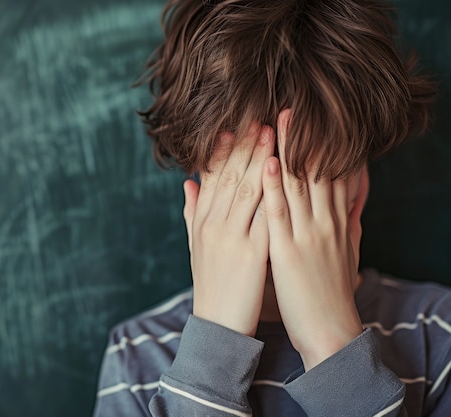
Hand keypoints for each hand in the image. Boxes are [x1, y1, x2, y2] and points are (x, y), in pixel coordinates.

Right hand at [183, 123, 274, 335]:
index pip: (210, 177)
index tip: (234, 125)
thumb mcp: (196, 247)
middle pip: (229, 176)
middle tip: (259, 116)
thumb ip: (192, 212)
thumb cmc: (211, 284)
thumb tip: (187, 183)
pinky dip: (276, 191)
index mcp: (201, 221)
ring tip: (273, 132)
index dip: (222, 149)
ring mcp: (231, 238)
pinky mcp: (252, 253)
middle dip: (244, 145)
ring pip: (247, 188)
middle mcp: (213, 225)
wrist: (218, 325)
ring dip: (260, 157)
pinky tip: (286, 172)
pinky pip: (266, 216)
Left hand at [262, 110, 362, 369]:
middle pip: (315, 169)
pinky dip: (275, 183)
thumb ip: (347, 216)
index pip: (330, 172)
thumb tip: (352, 192)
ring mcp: (307, 233)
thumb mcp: (347, 247)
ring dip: (288, 148)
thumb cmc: (332, 289)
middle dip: (304, 136)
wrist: (329, 328)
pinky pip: (280, 211)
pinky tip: (269, 159)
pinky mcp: (289, 250)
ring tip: (279, 118)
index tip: (312, 116)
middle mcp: (325, 221)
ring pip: (298, 182)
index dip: (321, 143)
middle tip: (293, 104)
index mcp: (336, 220)